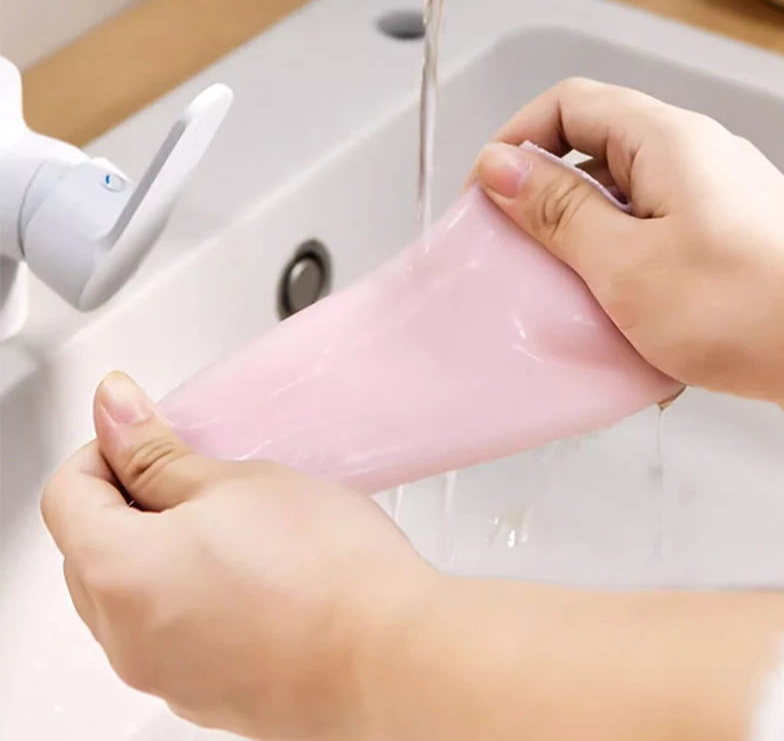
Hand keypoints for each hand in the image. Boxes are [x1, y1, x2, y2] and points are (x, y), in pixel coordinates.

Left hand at [40, 372, 434, 739]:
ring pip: (131, 595)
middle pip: (91, 549)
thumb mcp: (236, 482)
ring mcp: (166, 675)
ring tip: (231, 525)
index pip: (67, 494)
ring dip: (160, 551)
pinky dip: (189, 595)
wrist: (391, 652)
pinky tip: (252, 574)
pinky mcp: (207, 694)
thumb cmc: (326, 567)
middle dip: (129, 501)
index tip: (148, 436)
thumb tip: (114, 412)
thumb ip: (158, 452)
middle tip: (194, 475)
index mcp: (118, 572)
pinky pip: (171, 633)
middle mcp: (126, 638)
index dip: (106, 450)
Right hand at [471, 78, 783, 416]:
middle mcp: (689, 157)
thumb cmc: (742, 309)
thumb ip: (557, 211)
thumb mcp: (624, 262)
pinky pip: (644, 234)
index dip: (517, 139)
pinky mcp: (716, 239)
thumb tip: (499, 168)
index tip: (487, 192)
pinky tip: (611, 311)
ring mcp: (706, 198)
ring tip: (560, 288)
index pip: (568, 102)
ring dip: (577, 238)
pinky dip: (615, 264)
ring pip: (616, 198)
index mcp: (664, 141)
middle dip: (542, 196)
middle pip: (590, 150)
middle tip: (515, 248)